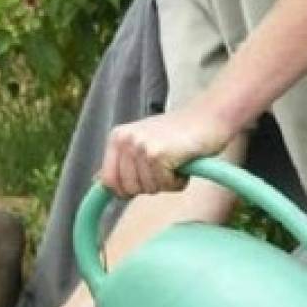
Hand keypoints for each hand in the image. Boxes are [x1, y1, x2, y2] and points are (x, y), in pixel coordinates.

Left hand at [99, 101, 234, 196]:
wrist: (209, 117)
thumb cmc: (179, 133)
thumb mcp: (143, 142)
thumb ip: (121, 161)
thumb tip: (96, 182)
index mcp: (117, 137)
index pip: (108, 181)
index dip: (127, 189)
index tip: (146, 179)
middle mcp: (125, 139)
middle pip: (128, 189)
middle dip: (150, 185)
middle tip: (166, 165)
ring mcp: (140, 146)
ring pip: (147, 189)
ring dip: (166, 182)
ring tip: (175, 160)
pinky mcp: (157, 154)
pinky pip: (165, 185)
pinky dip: (177, 181)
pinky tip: (183, 161)